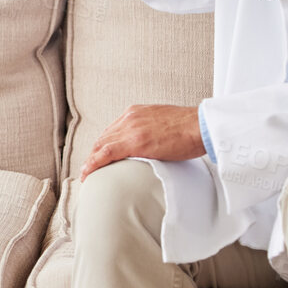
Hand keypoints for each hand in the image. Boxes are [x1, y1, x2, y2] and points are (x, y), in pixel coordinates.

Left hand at [80, 104, 204, 178]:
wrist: (201, 126)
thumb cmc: (190, 128)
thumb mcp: (164, 123)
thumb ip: (152, 130)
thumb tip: (152, 144)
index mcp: (136, 112)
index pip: (112, 130)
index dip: (102, 145)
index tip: (98, 156)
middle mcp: (129, 118)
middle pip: (103, 138)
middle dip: (94, 153)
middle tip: (89, 168)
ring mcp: (131, 129)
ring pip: (101, 146)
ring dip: (91, 160)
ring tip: (86, 174)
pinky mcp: (134, 142)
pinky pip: (106, 154)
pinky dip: (93, 164)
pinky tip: (88, 173)